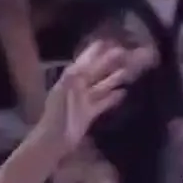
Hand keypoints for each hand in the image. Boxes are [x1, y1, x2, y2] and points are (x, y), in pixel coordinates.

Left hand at [35, 40, 129, 156]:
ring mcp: (83, 101)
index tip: (106, 42)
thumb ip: (77, 73)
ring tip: (128, 71)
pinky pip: (103, 102)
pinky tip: (124, 92)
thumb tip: (86, 62)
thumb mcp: (65, 89)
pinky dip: (112, 98)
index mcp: (70, 79)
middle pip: (95, 72)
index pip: (84, 62)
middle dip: (108, 63)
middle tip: (124, 53)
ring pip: (101, 86)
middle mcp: (77, 87)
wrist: (54, 139)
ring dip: (113, 79)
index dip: (94, 52)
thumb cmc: (58, 113)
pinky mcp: (89, 114)